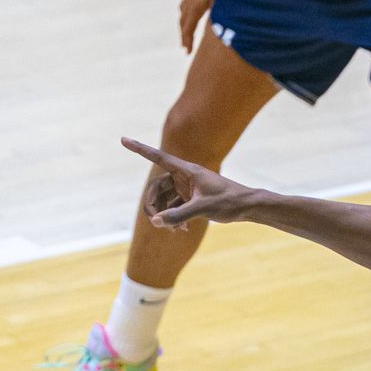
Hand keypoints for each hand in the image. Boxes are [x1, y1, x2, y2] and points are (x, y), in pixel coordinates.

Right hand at [124, 137, 253, 228]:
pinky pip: (173, 207)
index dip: (140, 149)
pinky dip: (174, 218)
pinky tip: (183, 230)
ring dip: (165, 215)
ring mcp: (186, 188)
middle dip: (153, 205)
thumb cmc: (229, 202)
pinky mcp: (191, 199)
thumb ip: (178, 215)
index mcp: (187, 170)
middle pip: (156, 187)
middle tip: (157, 222)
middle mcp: (184, 177)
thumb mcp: (203, 208)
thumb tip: (155, 222)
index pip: (158, 157)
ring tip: (176, 230)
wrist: (247, 207)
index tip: (123, 139)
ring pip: (164, 200)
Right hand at [179, 0, 229, 52]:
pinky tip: (187, 16)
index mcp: (195, 9)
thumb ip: (219, 14)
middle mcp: (188, 5)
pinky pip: (184, 9)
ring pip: (182, 16)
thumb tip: (222, 30)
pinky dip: (184, 17)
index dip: (188, 41)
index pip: (188, 29)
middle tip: (185, 48)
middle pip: (183, 24)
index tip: (187, 52)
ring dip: (183, 27)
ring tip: (185, 34)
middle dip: (184, 36)